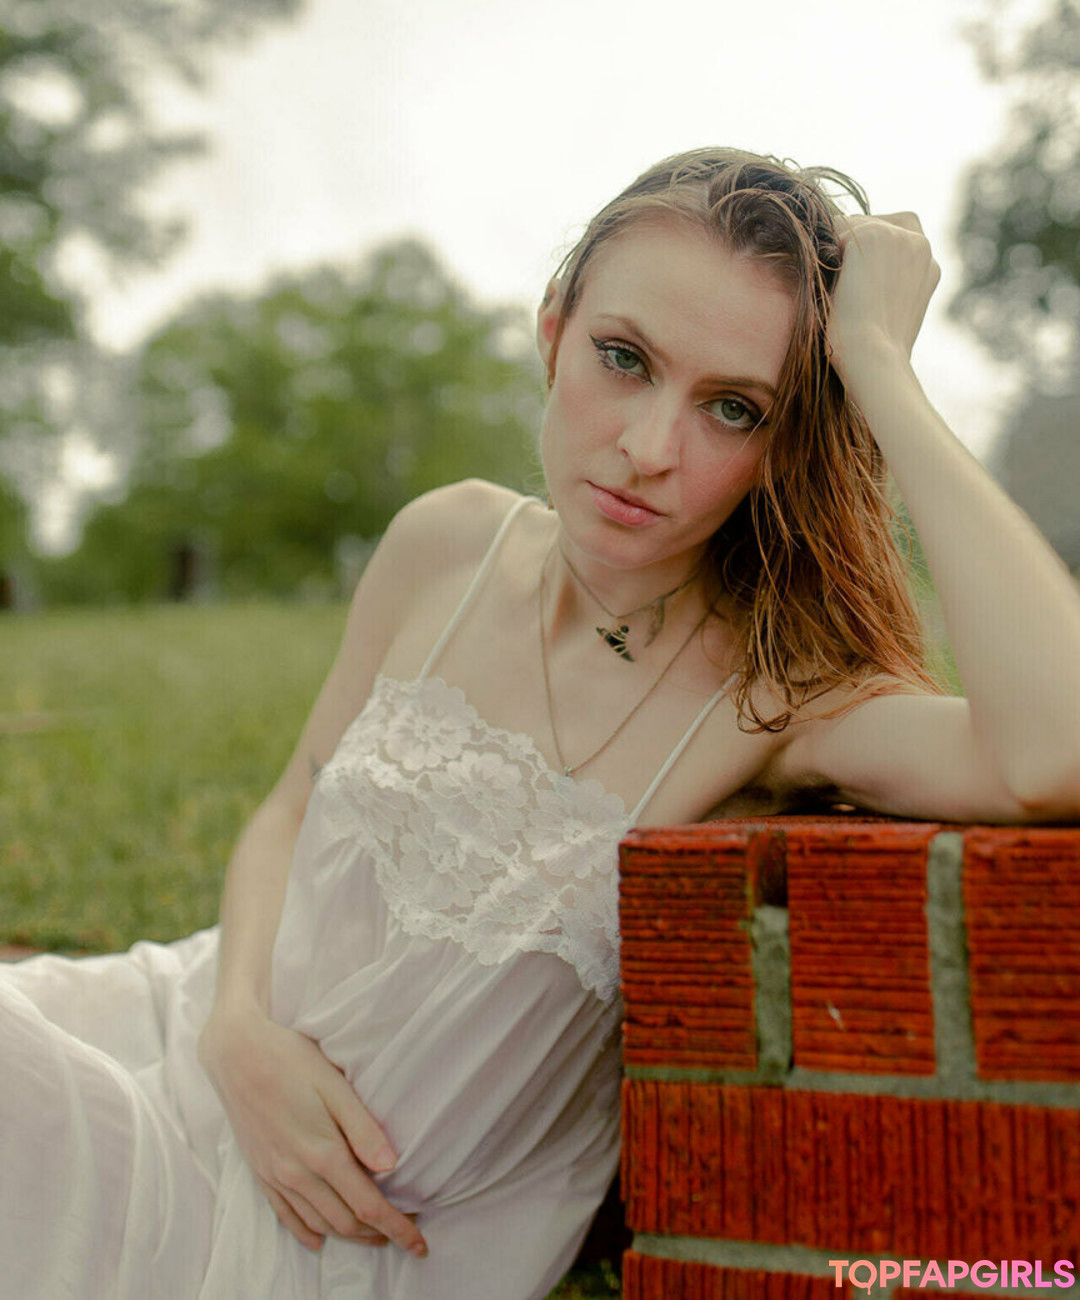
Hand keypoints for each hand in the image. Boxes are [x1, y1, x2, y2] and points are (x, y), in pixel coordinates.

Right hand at [197, 1008, 428, 1256]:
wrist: (235, 1053)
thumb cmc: (290, 1060)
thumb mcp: (334, 1085)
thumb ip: (363, 1128)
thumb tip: (391, 1167)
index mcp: (322, 1153)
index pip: (367, 1205)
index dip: (396, 1227)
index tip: (419, 1244)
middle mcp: (297, 1173)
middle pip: (344, 1221)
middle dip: (377, 1234)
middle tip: (404, 1232)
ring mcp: (275, 1175)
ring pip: (318, 1222)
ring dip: (348, 1236)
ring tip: (374, 1236)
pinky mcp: (259, 1171)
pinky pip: (284, 1215)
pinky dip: (305, 1231)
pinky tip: (317, 1240)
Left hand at [826, 212, 940, 387]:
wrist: (871, 359)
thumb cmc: (873, 351)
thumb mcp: (890, 314)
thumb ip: (886, 284)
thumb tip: (855, 272)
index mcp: (929, 266)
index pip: (896, 235)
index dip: (869, 255)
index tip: (855, 284)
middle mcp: (921, 245)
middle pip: (874, 223)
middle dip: (851, 247)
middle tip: (840, 286)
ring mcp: (898, 236)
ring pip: (853, 225)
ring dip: (836, 251)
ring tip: (835, 288)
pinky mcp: (872, 235)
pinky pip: (833, 228)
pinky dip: (823, 251)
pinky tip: (827, 281)